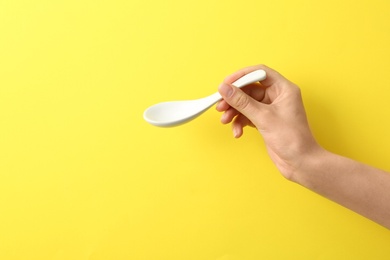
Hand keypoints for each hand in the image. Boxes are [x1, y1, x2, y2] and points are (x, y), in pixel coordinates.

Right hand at [217, 64, 321, 178]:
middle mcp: (277, 96)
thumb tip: (225, 89)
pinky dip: (240, 123)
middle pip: (249, 89)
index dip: (241, 76)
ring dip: (234, 112)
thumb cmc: (292, 139)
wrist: (300, 163)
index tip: (226, 84)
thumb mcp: (263, 118)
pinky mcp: (265, 121)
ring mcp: (270, 109)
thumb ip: (242, 102)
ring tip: (225, 121)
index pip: (260, 73)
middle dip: (233, 98)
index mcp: (283, 89)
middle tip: (220, 106)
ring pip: (246, 104)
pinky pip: (247, 116)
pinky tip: (237, 132)